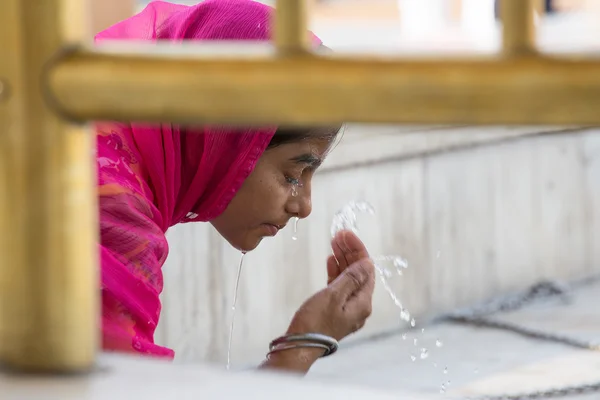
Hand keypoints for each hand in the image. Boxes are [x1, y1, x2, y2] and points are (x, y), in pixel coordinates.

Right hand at [260, 230, 373, 373]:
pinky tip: (331, 260)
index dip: (358, 250)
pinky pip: (340, 287)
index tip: (346, 234)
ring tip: (334, 242)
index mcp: (362, 303)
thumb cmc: (315, 322)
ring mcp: (347, 309)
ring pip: (348, 278)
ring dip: (342, 259)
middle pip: (359, 272)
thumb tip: (368, 263)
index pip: (367, 269)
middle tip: (339, 234)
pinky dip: (336, 272)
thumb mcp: (333, 295)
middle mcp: (358, 306)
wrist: (299, 346)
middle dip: (350, 252)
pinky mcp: (335, 311)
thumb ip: (351, 278)